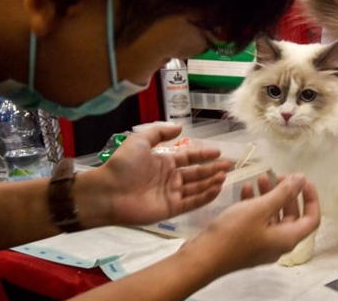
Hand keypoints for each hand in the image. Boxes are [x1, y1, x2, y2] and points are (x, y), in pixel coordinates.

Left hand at [74, 123, 231, 226]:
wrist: (108, 192)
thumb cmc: (123, 165)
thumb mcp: (140, 141)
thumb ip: (160, 133)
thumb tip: (180, 127)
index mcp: (163, 161)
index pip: (188, 158)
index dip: (203, 154)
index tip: (218, 152)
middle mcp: (169, 178)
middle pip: (196, 173)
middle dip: (212, 169)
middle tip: (230, 165)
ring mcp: (171, 194)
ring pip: (196, 187)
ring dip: (211, 182)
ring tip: (225, 176)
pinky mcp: (170, 209)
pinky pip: (192, 202)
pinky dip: (205, 196)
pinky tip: (217, 189)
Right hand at [182, 173, 320, 274]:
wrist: (204, 257)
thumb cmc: (234, 232)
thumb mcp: (260, 208)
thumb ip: (283, 193)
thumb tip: (302, 179)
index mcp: (288, 238)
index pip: (312, 218)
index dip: (311, 197)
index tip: (301, 180)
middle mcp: (278, 244)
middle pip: (292, 216)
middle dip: (286, 193)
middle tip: (277, 176)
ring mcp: (262, 245)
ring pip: (272, 216)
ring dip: (268, 196)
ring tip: (259, 178)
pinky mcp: (246, 243)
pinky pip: (257, 221)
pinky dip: (254, 205)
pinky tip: (244, 190)